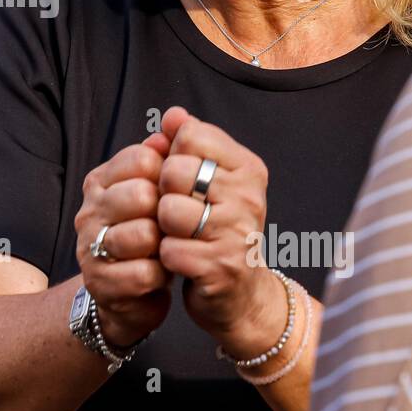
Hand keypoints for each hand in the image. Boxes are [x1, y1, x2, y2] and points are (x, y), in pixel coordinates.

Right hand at [74, 134, 173, 348]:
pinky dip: (161, 275)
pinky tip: (160, 274)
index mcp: (101, 181)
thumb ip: (164, 156)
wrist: (128, 294)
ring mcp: (90, 246)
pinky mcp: (101, 283)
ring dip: (164, 244)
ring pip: (143, 234)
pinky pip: (144, 272)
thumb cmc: (146, 235)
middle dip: (166, 211)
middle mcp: (89, 210)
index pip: (141, 159)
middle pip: (141, 194)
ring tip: (165, 249)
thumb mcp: (154, 191)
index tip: (175, 192)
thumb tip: (179, 118)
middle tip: (173, 225)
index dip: (167, 175)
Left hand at [155, 107, 286, 356]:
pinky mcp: (220, 267)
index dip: (172, 155)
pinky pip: (169, 249)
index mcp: (248, 169)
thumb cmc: (218, 231)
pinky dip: (166, 256)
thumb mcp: (211, 182)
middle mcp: (248, 197)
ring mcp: (237, 233)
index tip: (182, 178)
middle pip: (175, 170)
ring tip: (178, 235)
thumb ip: (191, 144)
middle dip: (163, 192)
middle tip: (176, 211)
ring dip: (163, 226)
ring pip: (169, 210)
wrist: (241, 294)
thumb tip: (172, 115)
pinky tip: (180, 260)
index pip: (191, 136)